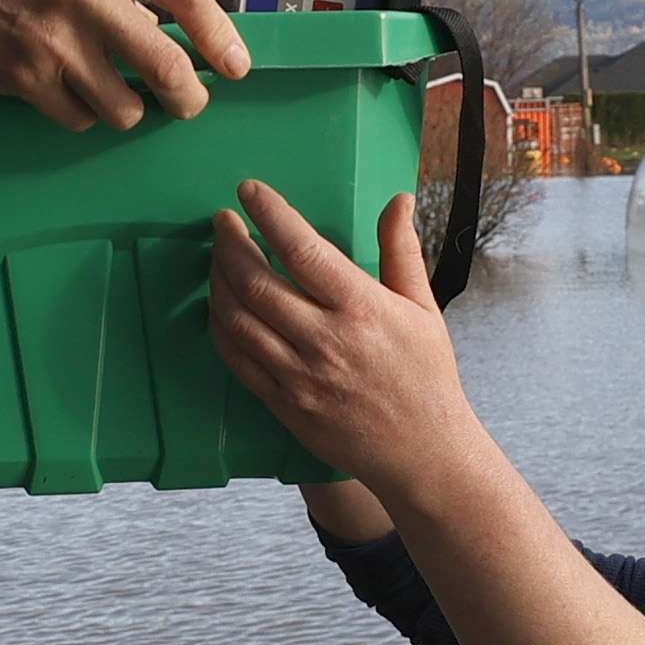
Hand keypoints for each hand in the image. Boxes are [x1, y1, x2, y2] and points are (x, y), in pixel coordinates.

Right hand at [0, 0, 248, 130]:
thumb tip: (168, 5)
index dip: (223, 37)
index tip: (235, 62)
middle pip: (170, 70)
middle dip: (190, 96)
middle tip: (189, 100)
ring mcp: (50, 42)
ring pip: (124, 108)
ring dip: (130, 108)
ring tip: (121, 93)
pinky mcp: (17, 77)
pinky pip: (75, 118)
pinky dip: (82, 113)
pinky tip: (71, 90)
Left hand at [211, 186, 472, 502]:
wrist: (422, 454)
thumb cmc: (427, 377)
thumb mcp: (423, 308)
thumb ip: (402, 250)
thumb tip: (398, 199)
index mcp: (362, 309)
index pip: (303, 249)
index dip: (270, 214)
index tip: (250, 190)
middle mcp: (325, 340)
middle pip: (256, 281)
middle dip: (230, 243)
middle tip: (223, 221)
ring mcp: (298, 376)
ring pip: (237, 318)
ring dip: (218, 280)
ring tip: (218, 257)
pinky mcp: (283, 403)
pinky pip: (236, 358)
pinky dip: (219, 325)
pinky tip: (219, 305)